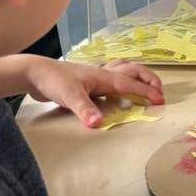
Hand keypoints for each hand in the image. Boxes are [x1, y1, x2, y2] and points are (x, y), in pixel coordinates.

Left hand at [24, 58, 164, 128]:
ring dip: (137, 76)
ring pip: (124, 71)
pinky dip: (121, 80)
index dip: (148, 92)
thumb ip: (85, 109)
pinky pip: (112, 78)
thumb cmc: (53, 80)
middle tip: (159, 93)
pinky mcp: (88, 82)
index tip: (161, 102)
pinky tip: (117, 90)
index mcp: (104, 77)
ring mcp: (96, 77)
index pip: (132, 84)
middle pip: (134, 72)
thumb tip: (98, 124)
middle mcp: (104, 74)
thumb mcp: (69, 96)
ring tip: (145, 86)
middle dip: (149, 80)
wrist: (34, 73)